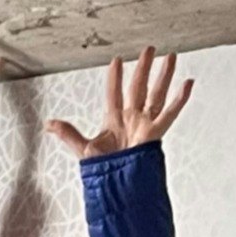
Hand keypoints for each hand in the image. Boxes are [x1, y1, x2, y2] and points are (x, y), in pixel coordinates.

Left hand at [47, 48, 194, 159]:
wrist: (116, 186)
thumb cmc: (103, 171)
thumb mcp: (82, 149)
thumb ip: (68, 133)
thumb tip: (48, 124)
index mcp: (114, 120)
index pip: (113, 93)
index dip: (114, 77)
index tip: (116, 60)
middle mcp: (131, 119)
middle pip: (138, 87)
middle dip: (143, 68)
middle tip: (149, 49)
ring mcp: (144, 124)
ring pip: (156, 95)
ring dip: (164, 76)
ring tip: (171, 57)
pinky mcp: (154, 134)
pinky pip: (169, 114)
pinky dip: (179, 99)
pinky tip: (187, 84)